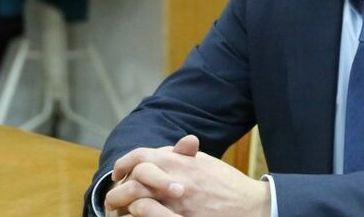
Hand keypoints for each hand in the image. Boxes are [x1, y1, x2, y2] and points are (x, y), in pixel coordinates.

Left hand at [105, 135, 270, 216]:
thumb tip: (160, 152)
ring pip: (135, 205)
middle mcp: (173, 181)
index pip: (139, 157)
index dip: (124, 164)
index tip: (118, 174)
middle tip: (113, 199)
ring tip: (119, 214)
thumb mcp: (204, 163)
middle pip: (132, 182)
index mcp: (179, 163)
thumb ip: (181, 156)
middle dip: (118, 190)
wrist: (249, 207)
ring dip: (123, 209)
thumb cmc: (227, 184)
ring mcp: (175, 205)